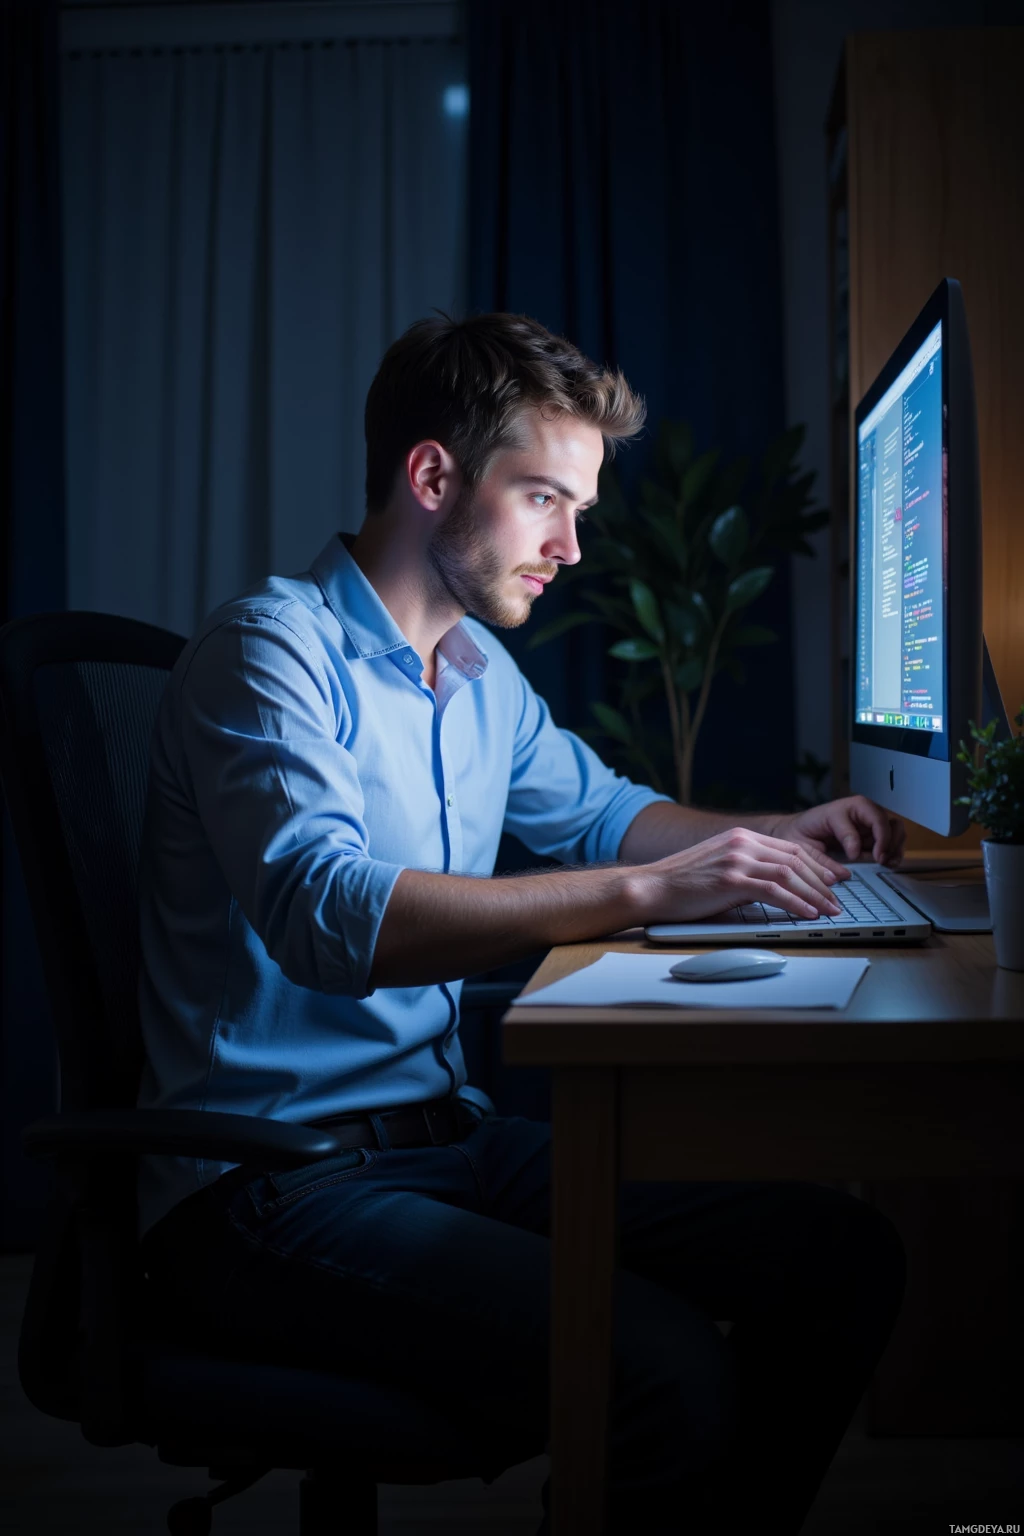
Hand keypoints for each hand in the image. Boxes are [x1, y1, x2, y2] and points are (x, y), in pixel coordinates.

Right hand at [637, 826, 843, 923]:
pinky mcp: (731, 879)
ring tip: (829, 911)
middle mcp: (742, 842)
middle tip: (837, 900)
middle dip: (822, 882)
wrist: (651, 887)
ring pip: (790, 874)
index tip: (832, 880)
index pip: (790, 848)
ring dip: (815, 895)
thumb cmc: (681, 884)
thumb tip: (773, 886)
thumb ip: (745, 867)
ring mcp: (737, 859)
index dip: (816, 865)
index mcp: (740, 837)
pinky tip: (808, 913)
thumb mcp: (718, 865)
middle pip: (795, 859)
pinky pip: (774, 890)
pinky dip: (796, 903)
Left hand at [772, 797, 905, 877]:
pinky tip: (888, 862)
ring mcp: (867, 821)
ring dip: (895, 845)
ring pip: (894, 826)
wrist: (795, 831)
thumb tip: (844, 875)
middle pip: (884, 819)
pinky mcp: (871, 833)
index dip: (859, 841)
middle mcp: (857, 811)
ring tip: (887, 862)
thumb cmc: (798, 835)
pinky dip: (895, 849)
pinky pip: (892, 837)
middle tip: (879, 859)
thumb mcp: (803, 848)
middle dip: (886, 840)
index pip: (860, 822)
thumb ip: (822, 860)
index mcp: (838, 810)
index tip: (853, 857)